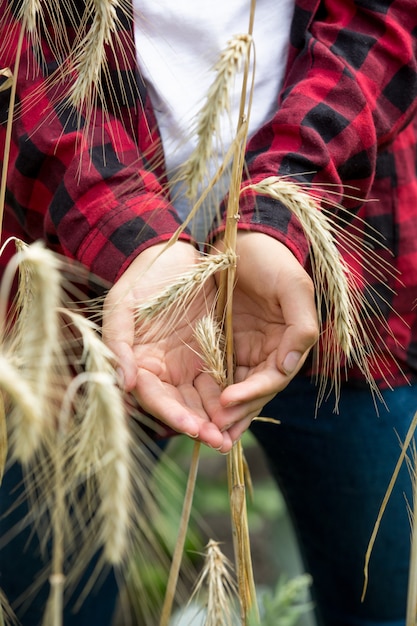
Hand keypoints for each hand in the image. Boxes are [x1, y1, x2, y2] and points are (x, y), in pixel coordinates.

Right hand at [102, 241, 234, 452]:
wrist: (175, 254)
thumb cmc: (142, 279)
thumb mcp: (122, 306)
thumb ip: (118, 344)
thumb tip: (123, 384)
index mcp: (141, 364)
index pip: (155, 398)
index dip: (172, 414)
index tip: (193, 427)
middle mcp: (165, 371)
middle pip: (182, 406)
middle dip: (200, 426)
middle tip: (221, 442)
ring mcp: (191, 364)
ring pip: (205, 399)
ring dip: (219, 419)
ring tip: (234, 435)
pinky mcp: (213, 354)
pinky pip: (224, 379)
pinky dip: (234, 396)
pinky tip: (246, 407)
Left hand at [206, 232, 318, 441]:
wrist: (241, 240)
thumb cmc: (271, 260)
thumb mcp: (292, 286)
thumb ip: (301, 325)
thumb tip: (289, 367)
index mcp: (290, 343)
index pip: (273, 379)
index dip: (253, 395)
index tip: (227, 403)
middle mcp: (270, 353)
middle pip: (254, 393)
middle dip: (236, 414)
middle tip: (213, 433)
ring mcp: (246, 350)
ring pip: (236, 390)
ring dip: (223, 413)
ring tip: (203, 432)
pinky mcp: (225, 346)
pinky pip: (218, 375)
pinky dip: (210, 393)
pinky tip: (195, 408)